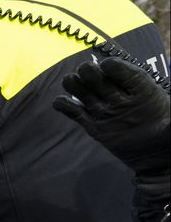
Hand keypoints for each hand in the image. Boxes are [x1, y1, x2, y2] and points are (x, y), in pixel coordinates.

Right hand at [53, 57, 169, 174]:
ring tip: (71, 81)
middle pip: (102, 80)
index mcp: (143, 92)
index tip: (107, 65)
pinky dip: (65, 106)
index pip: (128, 75)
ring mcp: (105, 111)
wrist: (154, 157)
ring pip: (85, 92)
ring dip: (76, 84)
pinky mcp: (93, 126)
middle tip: (86, 71)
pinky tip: (61, 103)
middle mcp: (120, 98)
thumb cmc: (166, 136)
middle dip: (92, 73)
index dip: (116, 68)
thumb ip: (170, 122)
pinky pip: (75, 113)